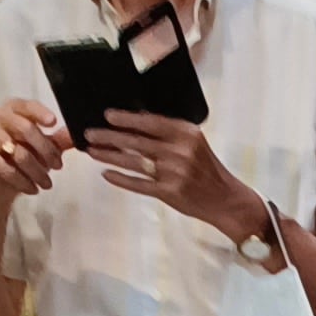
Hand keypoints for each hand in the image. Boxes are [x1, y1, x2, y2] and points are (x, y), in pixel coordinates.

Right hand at [0, 97, 66, 200]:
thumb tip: (75, 136)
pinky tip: (33, 189)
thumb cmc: (23, 159)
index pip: (26, 105)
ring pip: (19, 152)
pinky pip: (6, 168)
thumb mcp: (43, 148)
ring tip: (47, 184)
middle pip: (26, 129)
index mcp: (13, 109)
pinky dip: (23, 182)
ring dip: (37, 172)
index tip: (53, 123)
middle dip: (46, 150)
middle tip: (58, 166)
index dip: (40, 113)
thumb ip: (58, 141)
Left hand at [83, 111, 263, 243]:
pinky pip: (138, 184)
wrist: (226, 199)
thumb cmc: (207, 169)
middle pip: (136, 141)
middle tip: (89, 133)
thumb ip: (170, 132)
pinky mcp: (169, 193)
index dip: (126, 118)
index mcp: (186, 134)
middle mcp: (179, 152)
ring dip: (109, 156)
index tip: (107, 115)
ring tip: (92, 151)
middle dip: (109, 136)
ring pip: (133, 162)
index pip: (150, 122)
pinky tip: (106, 174)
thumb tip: (137, 119)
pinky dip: (120, 179)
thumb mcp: (194, 143)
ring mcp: (173, 174)